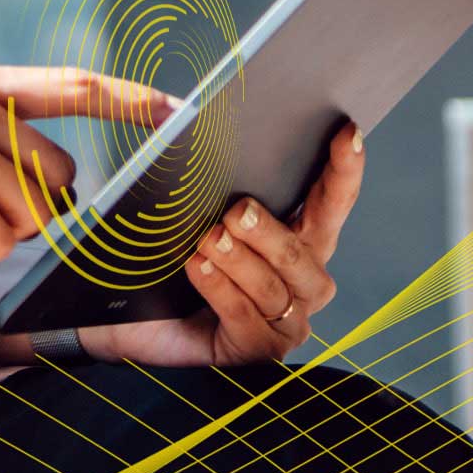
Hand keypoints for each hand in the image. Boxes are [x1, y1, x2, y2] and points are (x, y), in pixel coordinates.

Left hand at [74, 120, 363, 368]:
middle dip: (272, 231)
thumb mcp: (186, 214)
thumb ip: (202, 176)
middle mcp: (302, 281)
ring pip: (277, 289)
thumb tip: (186, 121)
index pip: (332, 202)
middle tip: (238, 210)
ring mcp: (285, 321)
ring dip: (242, 261)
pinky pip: (248, 320)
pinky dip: (223, 292)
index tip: (348, 132)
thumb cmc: (166, 261)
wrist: (125, 319)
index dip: (344, 169)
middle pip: (306, 253)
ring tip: (208, 239)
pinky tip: (198, 268)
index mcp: (298, 239)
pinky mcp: (257, 352)